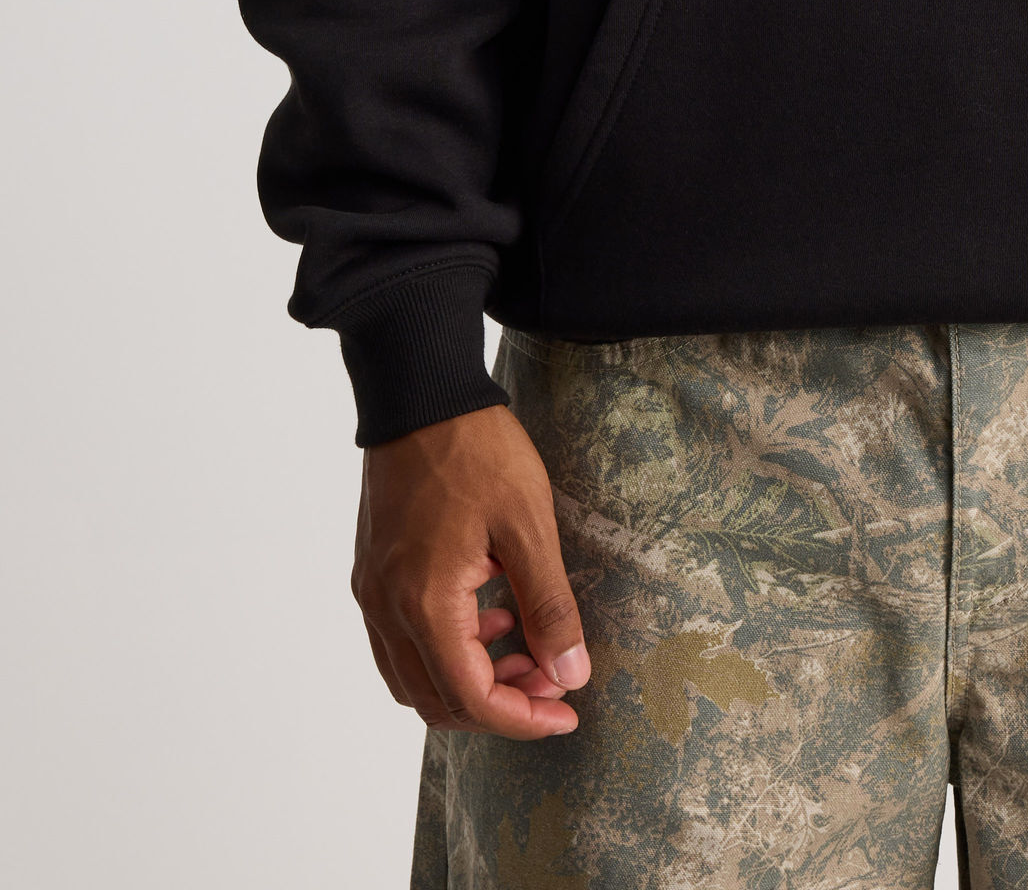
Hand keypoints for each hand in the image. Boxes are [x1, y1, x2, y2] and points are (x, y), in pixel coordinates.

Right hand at [352, 403, 590, 737]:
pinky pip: (400, 642)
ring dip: (469, 681)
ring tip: (524, 649)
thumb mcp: (528, 525)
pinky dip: (444, 650)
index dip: (522, 718)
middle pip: (436, 701)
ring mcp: (372, 591)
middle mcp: (386, 608)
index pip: (470, 699)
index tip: (566, 712)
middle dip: (499, 704)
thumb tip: (571, 673)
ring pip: (414, 678)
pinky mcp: (372, 572)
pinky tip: (488, 616)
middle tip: (552, 681)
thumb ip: (548, 606)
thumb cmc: (476, 450)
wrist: (421, 393)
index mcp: (424, 603)